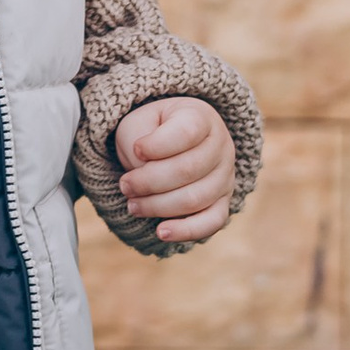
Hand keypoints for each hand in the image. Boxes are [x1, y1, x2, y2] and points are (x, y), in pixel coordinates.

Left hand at [113, 98, 238, 247]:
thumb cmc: (150, 131)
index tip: (136, 149)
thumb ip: (137, 142)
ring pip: (195, 198)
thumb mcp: (136, 124)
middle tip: (124, 185)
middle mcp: (221, 146)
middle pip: (188, 169)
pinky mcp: (222, 203)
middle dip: (149, 182)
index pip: (186, 133)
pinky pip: (211, 222)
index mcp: (201, 117)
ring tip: (133, 205)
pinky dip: (186, 231)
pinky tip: (161, 232)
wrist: (166, 144)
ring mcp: (225, 176)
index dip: (157, 145)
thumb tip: (143, 174)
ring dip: (158, 206)